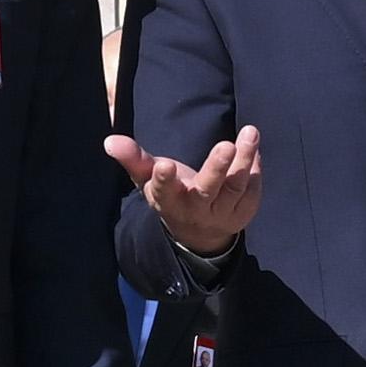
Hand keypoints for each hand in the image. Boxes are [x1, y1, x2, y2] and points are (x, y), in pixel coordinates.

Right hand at [108, 125, 265, 259]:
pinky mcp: (243, 212)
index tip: (166, 165)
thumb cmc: (172, 195)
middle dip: (216, 168)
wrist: (199, 233)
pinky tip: (254, 150)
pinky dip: (255, 170)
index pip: (164, 191)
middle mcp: (196, 209)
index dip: (163, 179)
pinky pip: (252, 191)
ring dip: (244, 160)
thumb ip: (134, 159)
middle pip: (207, 190)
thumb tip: (110, 140)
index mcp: (169, 201)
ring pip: (235, 187)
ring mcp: (222, 213)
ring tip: (250, 133)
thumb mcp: (149, 180)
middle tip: (225, 145)